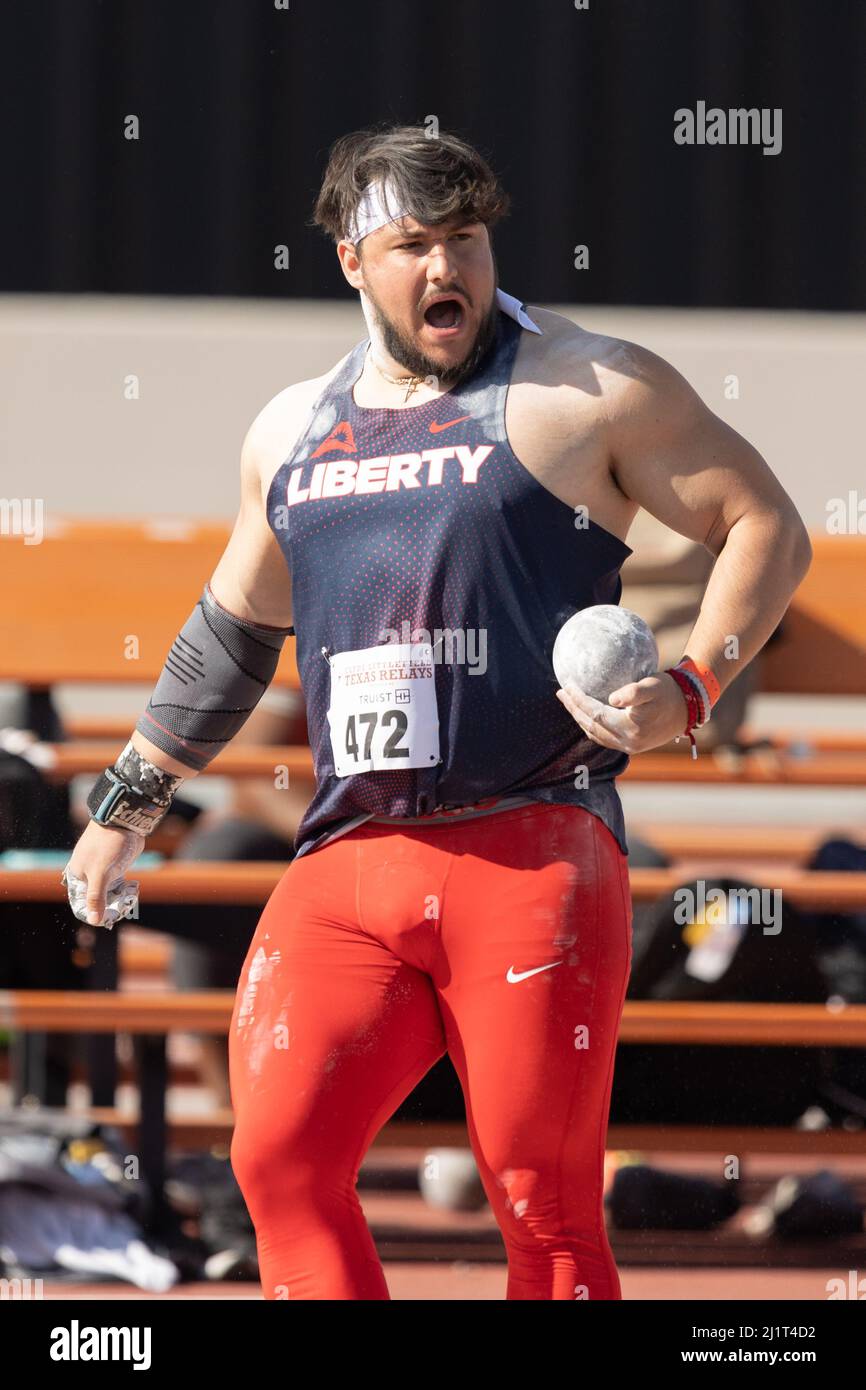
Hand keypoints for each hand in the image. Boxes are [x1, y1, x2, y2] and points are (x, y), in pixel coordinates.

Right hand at [61, 819, 145, 928]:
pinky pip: (118, 887)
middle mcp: (88, 876)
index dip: (95, 914)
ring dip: (120, 900)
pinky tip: (133, 888)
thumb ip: (96, 898)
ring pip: (109, 895)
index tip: (109, 916)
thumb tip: (93, 921)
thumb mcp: (100, 874)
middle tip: (125, 905)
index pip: (82, 905)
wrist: (124, 822)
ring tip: (131, 893)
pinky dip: (125, 891)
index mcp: (77, 877)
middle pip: (97, 902)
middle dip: (111, 907)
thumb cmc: (108, 846)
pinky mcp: (115, 869)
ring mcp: (102, 873)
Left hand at [555, 670, 689, 753]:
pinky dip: (592, 726)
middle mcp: (627, 742)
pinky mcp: (632, 746)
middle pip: (591, 726)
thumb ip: (634, 692)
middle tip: (561, 692)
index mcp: (630, 728)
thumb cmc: (670, 692)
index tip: (566, 685)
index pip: (595, 714)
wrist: (688, 708)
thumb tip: (612, 699)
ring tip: (569, 702)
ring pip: (595, 734)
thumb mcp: (653, 686)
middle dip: (573, 709)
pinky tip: (586, 713)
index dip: (578, 700)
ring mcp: (629, 747)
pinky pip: (604, 737)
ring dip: (580, 718)